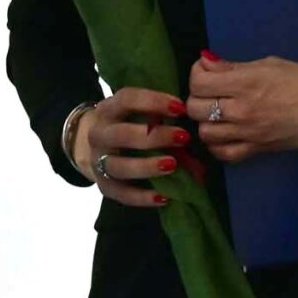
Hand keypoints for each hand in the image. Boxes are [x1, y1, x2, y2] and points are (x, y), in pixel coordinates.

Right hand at [71, 85, 192, 208]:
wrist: (96, 147)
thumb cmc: (129, 126)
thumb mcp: (139, 116)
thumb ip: (165, 122)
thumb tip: (200, 143)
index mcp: (109, 110)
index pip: (127, 99)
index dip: (154, 102)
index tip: (181, 109)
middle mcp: (98, 134)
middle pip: (122, 134)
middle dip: (155, 136)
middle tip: (184, 137)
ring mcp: (97, 162)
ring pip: (119, 166)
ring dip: (147, 166)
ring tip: (173, 165)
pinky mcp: (103, 186)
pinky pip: (121, 194)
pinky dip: (142, 197)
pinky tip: (164, 197)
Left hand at [188, 53, 297, 161]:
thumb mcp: (270, 64)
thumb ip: (235, 67)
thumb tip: (207, 63)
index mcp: (246, 83)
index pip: (199, 81)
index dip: (197, 73)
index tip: (208, 70)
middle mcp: (241, 110)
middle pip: (195, 108)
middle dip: (198, 96)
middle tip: (212, 90)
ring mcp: (247, 134)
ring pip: (204, 133)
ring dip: (206, 120)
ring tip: (218, 111)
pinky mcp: (256, 151)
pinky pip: (222, 154)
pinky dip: (217, 144)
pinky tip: (225, 133)